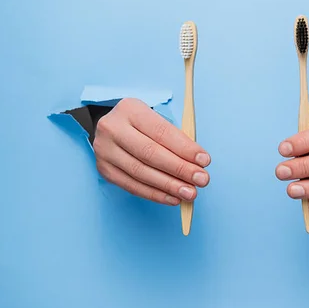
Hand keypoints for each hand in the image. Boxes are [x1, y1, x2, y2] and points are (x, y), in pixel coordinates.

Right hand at [93, 98, 210, 205]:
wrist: (111, 128)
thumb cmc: (142, 124)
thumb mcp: (157, 119)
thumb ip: (175, 138)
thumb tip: (197, 162)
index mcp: (130, 109)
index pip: (162, 132)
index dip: (185, 148)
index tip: (204, 160)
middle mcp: (113, 128)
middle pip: (151, 153)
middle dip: (180, 169)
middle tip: (201, 179)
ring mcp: (105, 150)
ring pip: (141, 172)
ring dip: (169, 185)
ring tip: (190, 192)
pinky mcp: (104, 169)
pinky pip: (132, 186)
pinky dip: (155, 194)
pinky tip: (172, 198)